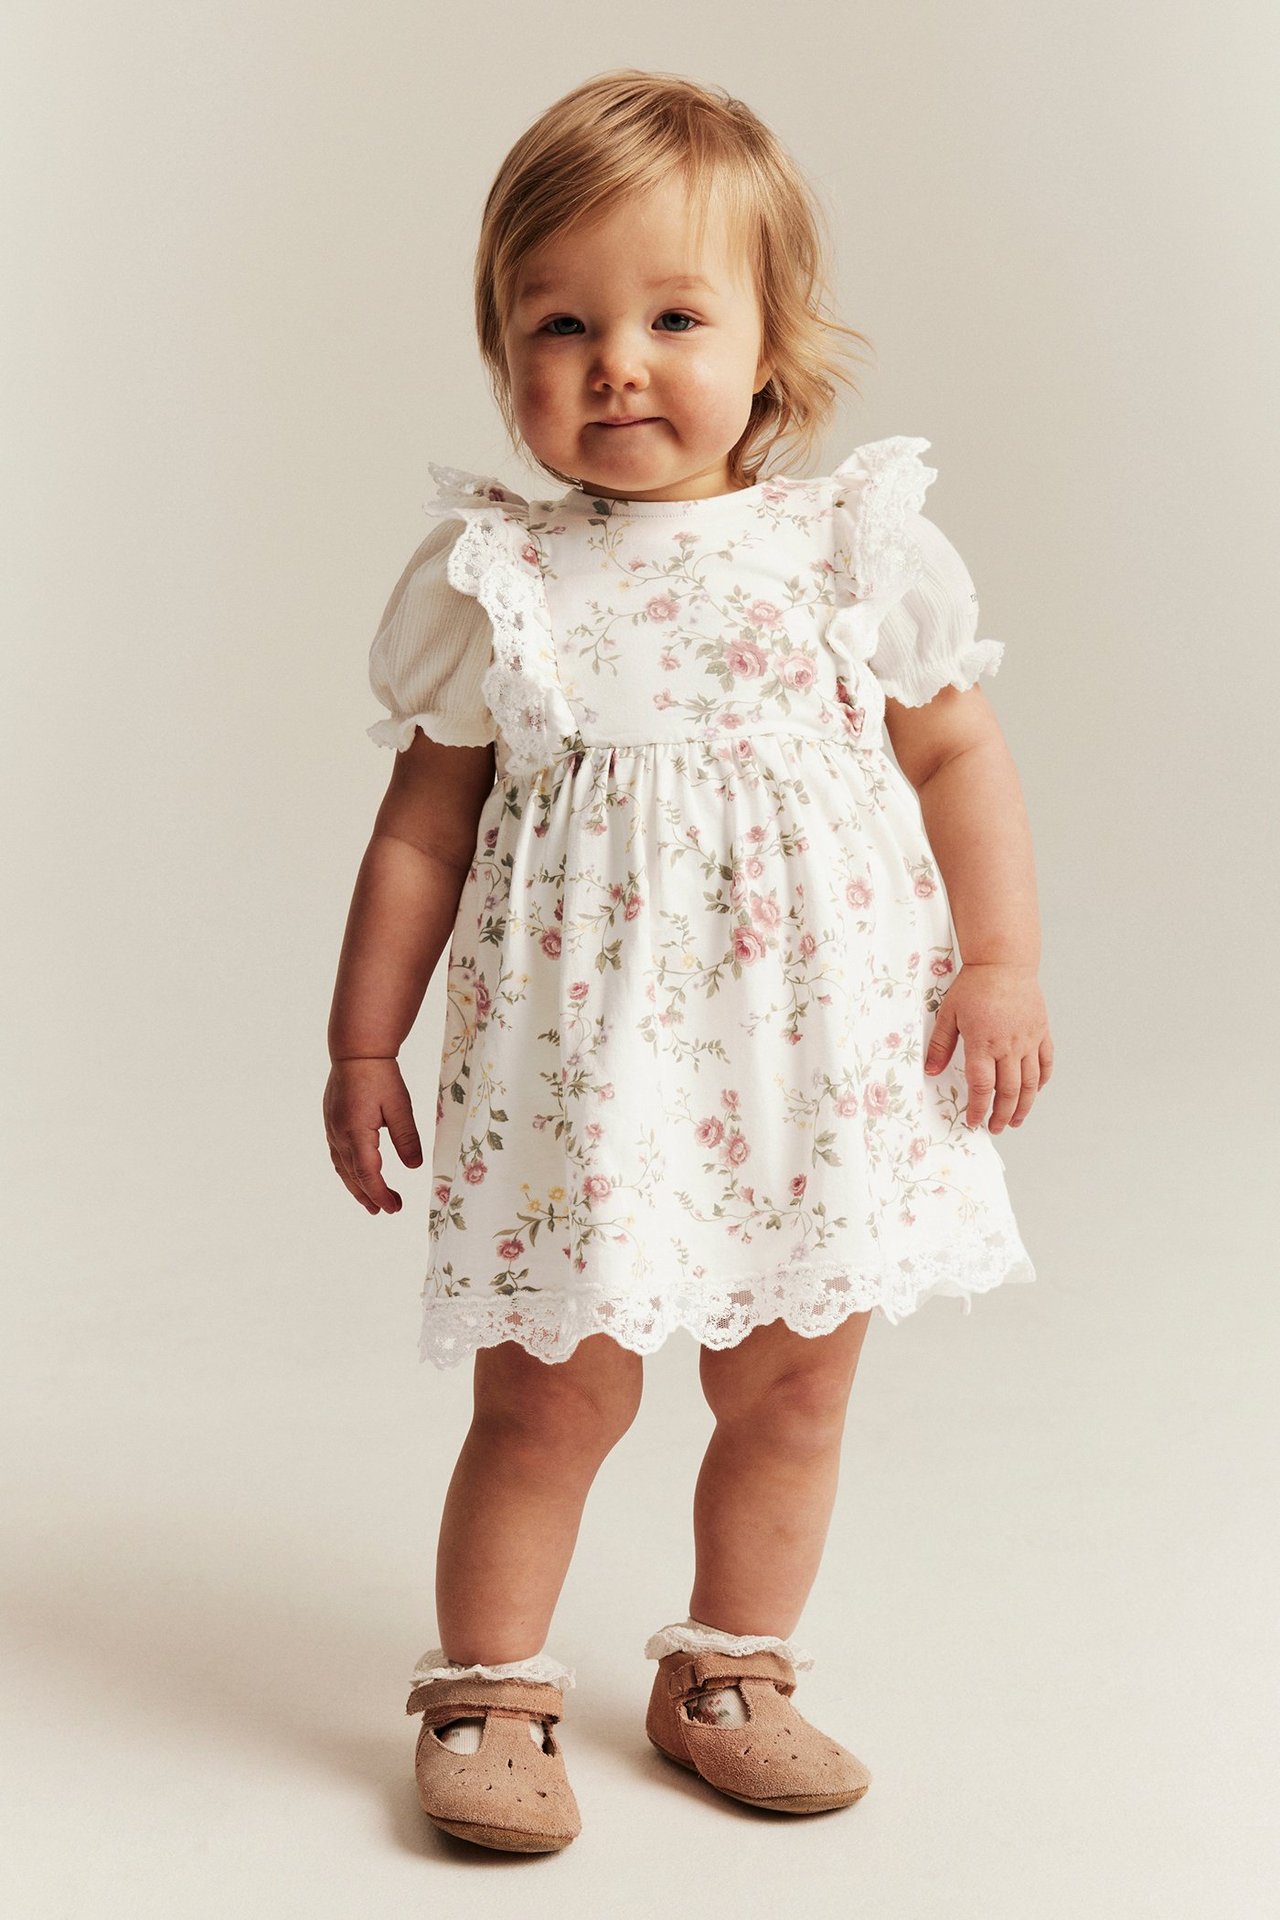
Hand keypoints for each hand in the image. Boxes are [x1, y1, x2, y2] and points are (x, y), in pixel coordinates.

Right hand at [323, 1055, 423, 1212]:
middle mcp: (339, 1135)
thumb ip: (406, 1138)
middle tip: (385, 1211)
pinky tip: (357, 1175)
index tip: (394, 1208)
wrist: (356, 1052)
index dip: (381, 1195)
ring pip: (342, 1168)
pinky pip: (338, 1156)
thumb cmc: (381, 1076)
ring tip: (370, 1202)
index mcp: (356, 1133)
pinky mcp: (332, 1123)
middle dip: (369, 1196)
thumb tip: (415, 1167)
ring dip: (356, 1187)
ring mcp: (332, 1129)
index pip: (368, 1175)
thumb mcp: (400, 1106)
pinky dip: (348, 1171)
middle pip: (352, 1176)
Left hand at [924, 962, 1052, 1132]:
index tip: (974, 1121)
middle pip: (1009, 1091)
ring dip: (1024, 1106)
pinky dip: (1041, 1081)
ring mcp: (1028, 1039)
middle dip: (1001, 1114)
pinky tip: (1034, 1092)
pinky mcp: (1041, 1032)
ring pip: (1031, 1083)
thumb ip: (940, 1044)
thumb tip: (930, 1071)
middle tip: (994, 1128)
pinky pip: (1045, 1062)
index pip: (983, 1087)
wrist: (1004, 962)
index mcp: (983, 1043)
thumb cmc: (974, 985)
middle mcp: (1009, 1045)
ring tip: (1016, 1121)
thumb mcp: (948, 1013)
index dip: (979, 1109)